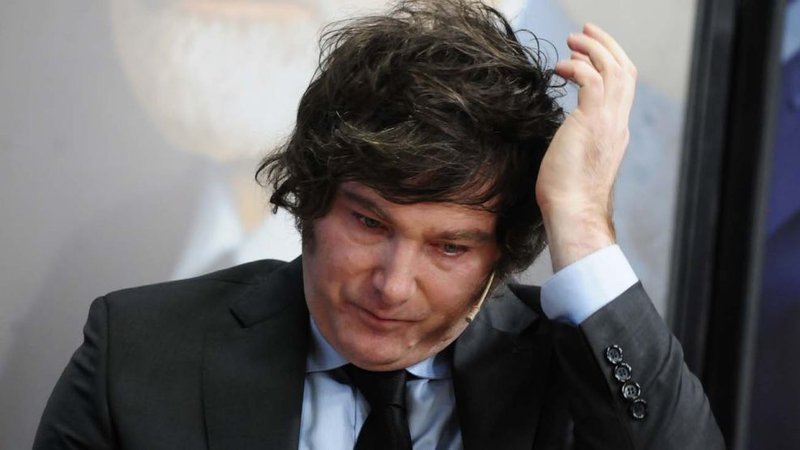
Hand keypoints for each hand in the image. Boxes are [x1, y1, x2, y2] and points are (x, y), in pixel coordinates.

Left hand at [535, 23, 636, 270]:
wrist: (574, 214)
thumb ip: (575, 142)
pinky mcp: (591, 122)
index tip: (588, 52)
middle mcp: (617, 124)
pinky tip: (560, 67)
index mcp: (615, 132)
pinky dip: (578, 66)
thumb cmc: (566, 196)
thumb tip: (562, 137)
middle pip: (625, 70)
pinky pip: (592, 79)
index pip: (623, 88)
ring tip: (572, 40)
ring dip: (592, 49)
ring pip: (613, 69)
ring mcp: (608, 122)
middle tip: (584, 32)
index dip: (609, 64)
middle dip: (606, 46)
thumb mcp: (574, 161)